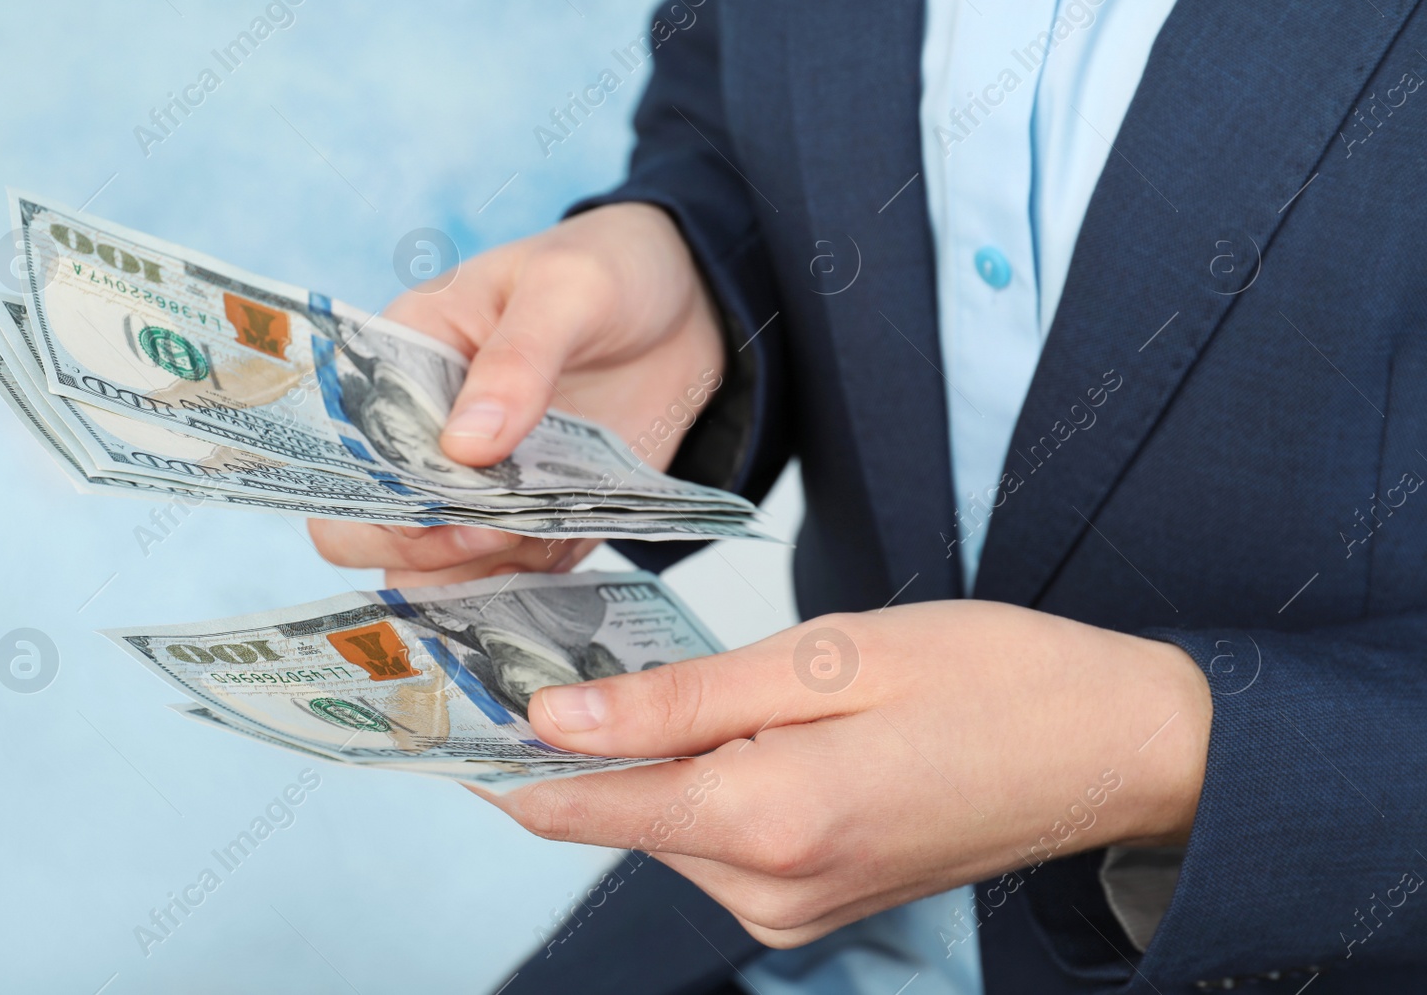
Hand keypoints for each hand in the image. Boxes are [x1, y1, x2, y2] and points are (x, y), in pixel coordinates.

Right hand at [308, 203, 723, 586]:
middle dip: (414, 547)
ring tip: (534, 541)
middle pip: (359, 528)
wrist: (686, 310)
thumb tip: (466, 446)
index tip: (433, 498)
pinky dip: (520, 594)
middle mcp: (419, 438)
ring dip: (468, 580)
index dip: (367, 487)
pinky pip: (500, 584)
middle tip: (489, 530)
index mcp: (399, 362)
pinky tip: (556, 567)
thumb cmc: (607, 271)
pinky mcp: (525, 526)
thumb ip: (519, 360)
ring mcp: (471, 491)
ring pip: (423, 573)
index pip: (341, 445)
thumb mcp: (569, 289)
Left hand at [476, 600, 1212, 947]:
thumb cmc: (990, 680)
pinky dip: (709, 784)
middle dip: (591, 744)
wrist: (1114, 748)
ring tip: (694, 681)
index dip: (507, 760)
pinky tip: (749, 726)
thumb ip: (681, 698)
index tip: (448, 716)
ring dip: (658, 761)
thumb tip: (559, 719)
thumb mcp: (826, 657)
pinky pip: (722, 841)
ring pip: (670, 826)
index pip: (583, 805)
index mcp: (767, 819)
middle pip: (623, 814)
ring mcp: (795, 911)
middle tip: (573, 652)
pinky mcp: (817, 905)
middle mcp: (769, 891)